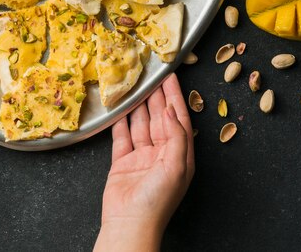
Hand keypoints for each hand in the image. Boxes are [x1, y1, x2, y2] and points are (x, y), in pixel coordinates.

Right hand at [94, 73, 193, 251]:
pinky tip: (120, 108)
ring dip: (139, 105)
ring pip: (141, 124)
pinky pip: (122, 137)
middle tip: (151, 75)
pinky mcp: (122, 162)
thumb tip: (171, 110)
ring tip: (135, 86)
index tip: (170, 77)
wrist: (130, 225)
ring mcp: (141, 158)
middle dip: (157, 97)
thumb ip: (176, 135)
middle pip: (160, 118)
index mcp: (179, 155)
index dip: (175, 96)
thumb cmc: (157, 202)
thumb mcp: (176, 166)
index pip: (179, 118)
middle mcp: (162, 154)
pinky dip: (121, 122)